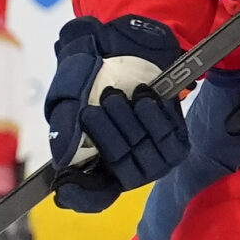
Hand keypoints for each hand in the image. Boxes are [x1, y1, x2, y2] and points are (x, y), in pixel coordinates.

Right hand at [44, 14, 190, 212]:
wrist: (118, 44)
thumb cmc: (87, 75)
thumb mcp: (67, 99)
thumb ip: (64, 129)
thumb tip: (63, 162)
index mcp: (92, 161)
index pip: (92, 195)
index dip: (81, 196)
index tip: (65, 188)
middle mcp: (123, 164)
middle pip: (121, 169)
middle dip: (110, 132)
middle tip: (103, 101)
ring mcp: (152, 155)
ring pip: (147, 154)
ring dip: (133, 121)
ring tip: (122, 95)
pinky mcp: (176, 139)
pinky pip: (170, 138)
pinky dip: (156, 114)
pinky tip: (144, 95)